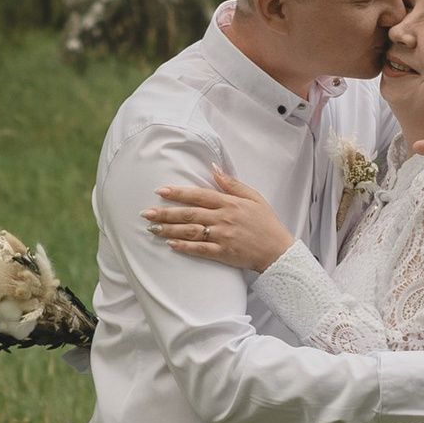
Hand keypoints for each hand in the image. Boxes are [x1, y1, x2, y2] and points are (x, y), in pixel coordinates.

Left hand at [146, 166, 293, 272]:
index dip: (178, 193)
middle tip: (146, 213)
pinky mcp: (223, 253)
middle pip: (189, 214)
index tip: (160, 191)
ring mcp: (223, 237)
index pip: (199, 195)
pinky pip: (200, 250)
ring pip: (190, 232)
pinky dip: (184, 247)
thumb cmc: (266, 223)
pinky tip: (170, 244)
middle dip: (166, 213)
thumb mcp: (253, 197)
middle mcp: (223, 218)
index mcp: (229, 203)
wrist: (277, 251)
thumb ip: (231, 183)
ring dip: (169, 230)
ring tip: (152, 228)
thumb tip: (214, 168)